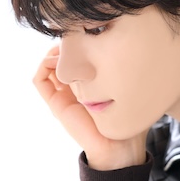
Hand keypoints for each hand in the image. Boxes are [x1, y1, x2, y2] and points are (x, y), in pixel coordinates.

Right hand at [33, 45, 146, 169]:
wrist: (118, 148)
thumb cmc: (130, 121)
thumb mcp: (132, 91)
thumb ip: (132, 74)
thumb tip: (140, 49)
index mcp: (91, 84)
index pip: (78, 56)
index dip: (81, 41)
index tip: (91, 31)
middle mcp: (74, 87)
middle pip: (62, 56)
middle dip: (67, 42)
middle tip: (78, 34)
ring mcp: (63, 95)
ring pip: (48, 65)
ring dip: (54, 51)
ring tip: (68, 45)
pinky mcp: (56, 104)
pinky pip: (40, 80)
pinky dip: (44, 65)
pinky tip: (61, 58)